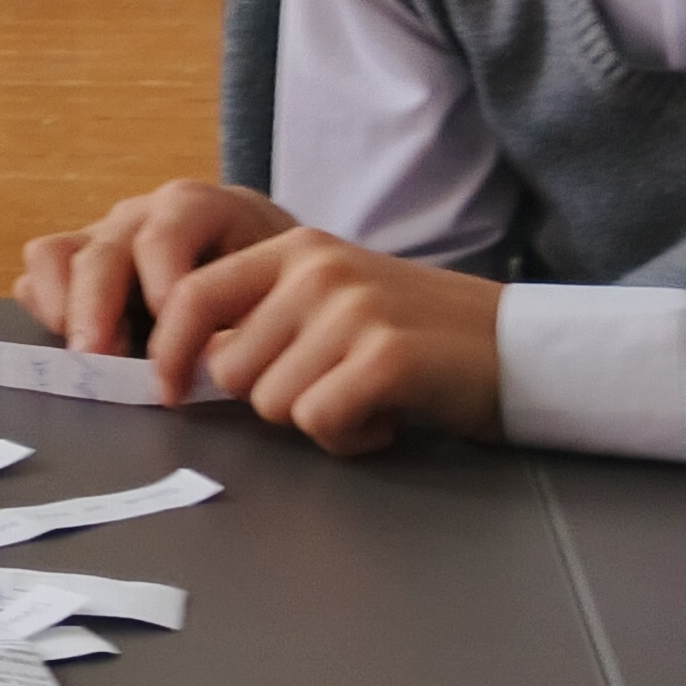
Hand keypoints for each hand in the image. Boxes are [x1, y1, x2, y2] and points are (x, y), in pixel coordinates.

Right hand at [17, 178, 291, 364]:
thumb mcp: (277, 292)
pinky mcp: (79, 262)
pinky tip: (75, 343)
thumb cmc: (272, 281)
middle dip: (96, 309)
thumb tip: (208, 358)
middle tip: (100, 362)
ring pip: (54, 254)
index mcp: (196, 207)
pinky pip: (40, 275)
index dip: (162, 289)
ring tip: (88, 356)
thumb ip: (245, 318)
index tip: (175, 343)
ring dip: (63, 307)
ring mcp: (104, 235)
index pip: (162, 238)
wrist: (270, 262)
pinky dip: (47, 309)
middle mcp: (141, 214)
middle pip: (101, 251)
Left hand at [145, 227, 504, 452]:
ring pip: (271, 403)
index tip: (168, 391)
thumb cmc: (414, 334)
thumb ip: (266, 317)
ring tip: (366, 394)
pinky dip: (349, 437)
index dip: (169, 351)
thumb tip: (190, 364)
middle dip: (272, 397)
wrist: (517, 346)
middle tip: (333, 385)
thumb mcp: (332, 300)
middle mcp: (316, 269)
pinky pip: (319, 423)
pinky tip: (386, 414)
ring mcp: (351, 309)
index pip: (193, 296)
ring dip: (316, 418)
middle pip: (231, 369)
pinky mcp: (386, 356)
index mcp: (294, 249)